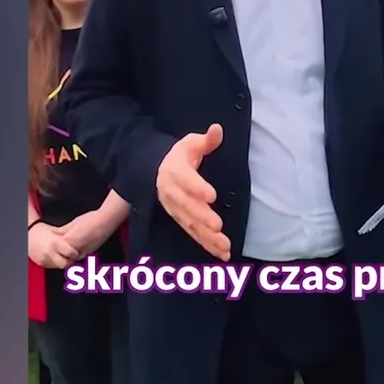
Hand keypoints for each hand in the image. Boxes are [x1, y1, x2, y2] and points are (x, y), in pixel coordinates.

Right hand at [28, 223, 80, 268]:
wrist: (27, 234)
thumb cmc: (43, 231)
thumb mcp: (56, 231)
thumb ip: (66, 237)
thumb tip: (78, 240)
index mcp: (56, 243)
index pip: (71, 253)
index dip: (76, 254)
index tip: (78, 252)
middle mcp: (50, 252)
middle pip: (66, 264)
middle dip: (71, 261)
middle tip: (73, 258)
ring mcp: (45, 259)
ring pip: (60, 266)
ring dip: (64, 263)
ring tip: (65, 257)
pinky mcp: (42, 263)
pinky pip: (52, 266)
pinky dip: (56, 263)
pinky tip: (57, 257)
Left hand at [56, 210, 115, 256]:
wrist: (107, 221)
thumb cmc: (91, 219)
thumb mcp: (74, 222)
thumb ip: (63, 229)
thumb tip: (53, 232)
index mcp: (71, 240)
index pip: (58, 247)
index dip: (54, 245)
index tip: (52, 241)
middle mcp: (77, 249)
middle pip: (64, 255)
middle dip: (60, 252)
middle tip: (57, 247)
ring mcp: (85, 252)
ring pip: (71, 258)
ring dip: (67, 255)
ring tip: (66, 248)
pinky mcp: (90, 253)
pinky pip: (79, 257)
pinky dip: (75, 254)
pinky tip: (75, 248)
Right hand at [156, 124, 230, 260]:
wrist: (159, 171)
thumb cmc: (180, 156)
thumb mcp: (191, 144)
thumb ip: (206, 140)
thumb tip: (217, 129)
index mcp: (174, 171)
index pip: (185, 180)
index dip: (197, 188)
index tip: (212, 196)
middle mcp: (172, 193)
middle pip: (186, 206)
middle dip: (202, 217)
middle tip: (218, 226)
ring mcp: (175, 209)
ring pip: (190, 224)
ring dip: (207, 237)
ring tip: (224, 246)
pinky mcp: (181, 220)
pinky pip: (193, 234)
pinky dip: (207, 245)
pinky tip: (222, 254)